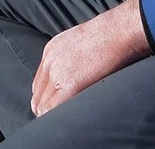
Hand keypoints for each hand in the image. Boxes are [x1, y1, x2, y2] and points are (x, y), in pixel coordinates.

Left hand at [30, 0, 151, 116]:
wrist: (118, 31)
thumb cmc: (108, 37)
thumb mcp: (81, 43)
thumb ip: (71, 59)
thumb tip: (75, 76)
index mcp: (51, 50)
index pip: (39, 83)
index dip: (46, 99)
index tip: (54, 108)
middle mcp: (49, 61)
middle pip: (37, 95)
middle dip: (45, 109)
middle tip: (57, 121)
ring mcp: (56, 72)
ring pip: (41, 104)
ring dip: (50, 115)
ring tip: (63, 122)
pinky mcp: (68, 84)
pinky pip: (51, 108)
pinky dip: (56, 117)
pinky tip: (67, 120)